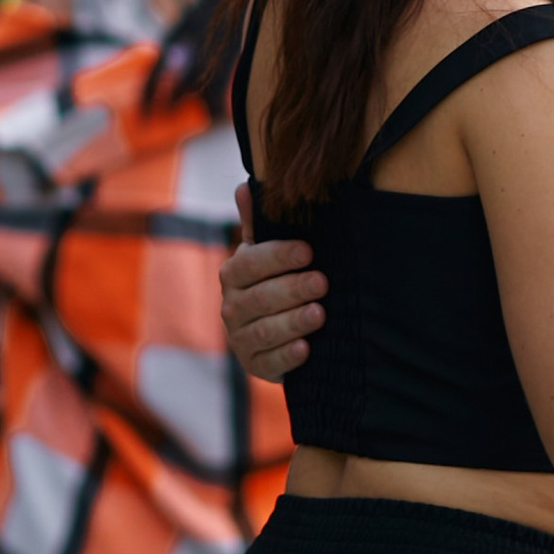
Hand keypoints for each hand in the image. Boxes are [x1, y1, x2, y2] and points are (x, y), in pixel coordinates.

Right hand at [221, 209, 325, 381]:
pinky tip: (307, 349)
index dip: (278, 256)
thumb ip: (258, 224)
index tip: (309, 251)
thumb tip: (245, 187)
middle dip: (292, 289)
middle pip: (260, 298)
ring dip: (293, 322)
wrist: (270, 332)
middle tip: (322, 282)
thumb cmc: (272, 281)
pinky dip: (288, 356)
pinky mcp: (254, 366)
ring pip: (265, 331)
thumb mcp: (264, 252)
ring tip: (320, 314)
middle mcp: (231, 307)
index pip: (251, 263)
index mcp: (233, 274)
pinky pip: (269, 362)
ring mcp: (240, 339)